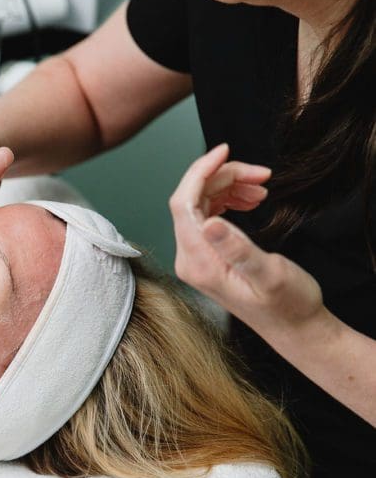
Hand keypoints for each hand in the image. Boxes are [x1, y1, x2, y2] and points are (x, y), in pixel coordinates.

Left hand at [170, 143, 325, 336]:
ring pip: (202, 204)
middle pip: (192, 199)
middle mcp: (190, 259)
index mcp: (198, 262)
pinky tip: (251, 198)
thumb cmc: (287, 305)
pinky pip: (209, 215)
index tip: (225, 150)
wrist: (294, 327)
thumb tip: (210, 223)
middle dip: (224, 177)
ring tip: (261, 186)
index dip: (200, 172)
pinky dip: (229, 199)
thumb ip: (237, 248)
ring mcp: (198, 257)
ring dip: (230, 187)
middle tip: (260, 173)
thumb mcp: (268, 274)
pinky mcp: (209, 255)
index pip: (183, 204)